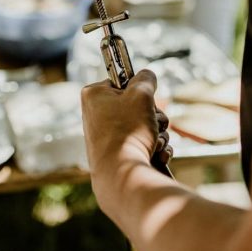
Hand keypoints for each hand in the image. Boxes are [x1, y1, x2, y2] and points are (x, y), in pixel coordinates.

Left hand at [81, 70, 171, 202]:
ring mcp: (105, 136)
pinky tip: (157, 155)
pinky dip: (154, 148)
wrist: (122, 174)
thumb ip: (146, 79)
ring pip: (143, 125)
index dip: (141, 91)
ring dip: (157, 133)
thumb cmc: (128, 131)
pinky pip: (141, 143)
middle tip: (156, 123)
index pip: (124, 82)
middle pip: (136, 105)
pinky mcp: (116, 154)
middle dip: (154, 116)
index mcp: (93, 95)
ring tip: (156, 142)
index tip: (145, 100)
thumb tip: (147, 75)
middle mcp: (95, 114)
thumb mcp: (141, 95)